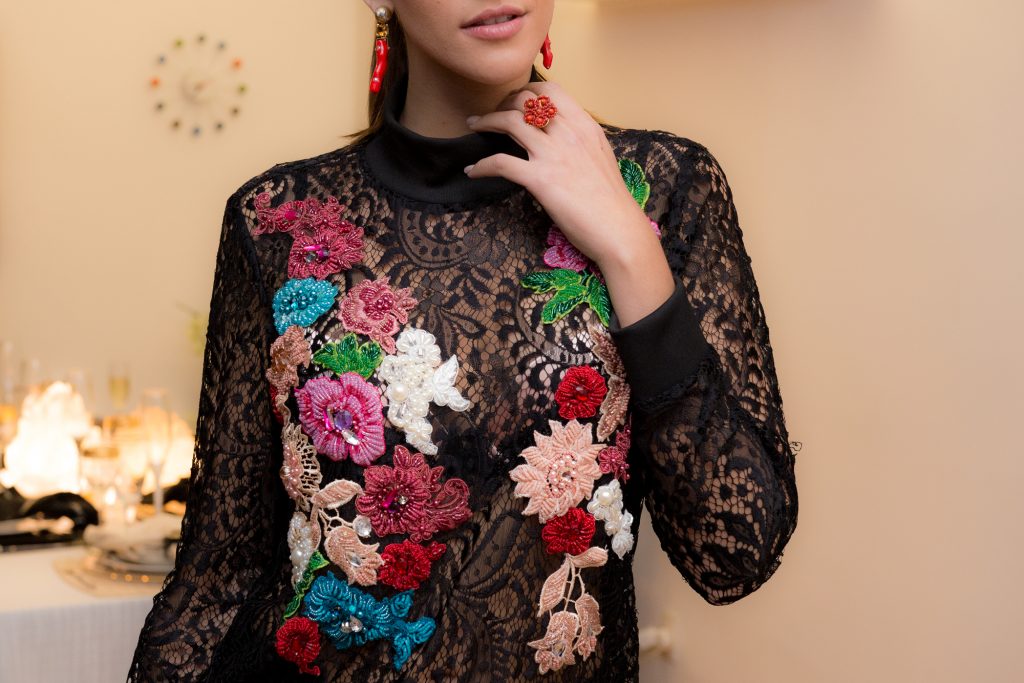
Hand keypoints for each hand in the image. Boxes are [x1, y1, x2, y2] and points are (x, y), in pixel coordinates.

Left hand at [465, 81, 654, 270]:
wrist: (618, 229)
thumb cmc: (610, 199)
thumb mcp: (599, 155)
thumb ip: (579, 139)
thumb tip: (560, 133)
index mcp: (584, 125)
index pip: (549, 89)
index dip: (525, 90)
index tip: (513, 101)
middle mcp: (568, 133)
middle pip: (525, 100)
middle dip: (502, 102)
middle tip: (491, 114)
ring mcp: (553, 155)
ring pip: (509, 122)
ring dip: (485, 121)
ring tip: (474, 126)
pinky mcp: (540, 180)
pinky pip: (500, 163)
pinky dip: (482, 165)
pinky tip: (473, 171)